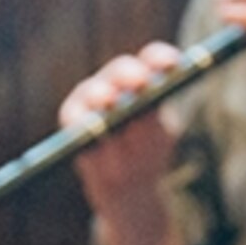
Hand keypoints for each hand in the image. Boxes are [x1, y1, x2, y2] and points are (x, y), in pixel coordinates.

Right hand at [66, 42, 184, 216]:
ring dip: (101, 94)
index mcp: (144, 83)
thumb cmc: (145, 157)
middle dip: (129, 73)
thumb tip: (142, 114)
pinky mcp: (72, 118)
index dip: (160, 58)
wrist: (126, 186)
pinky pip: (72, 116)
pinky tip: (85, 124)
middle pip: (120, 70)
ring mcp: (91, 100)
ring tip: (108, 100)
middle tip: (140, 81)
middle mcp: (116, 85)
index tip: (173, 63)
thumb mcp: (155, 142)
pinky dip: (78, 119)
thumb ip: (150, 127)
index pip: (152, 61)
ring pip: (93, 91)